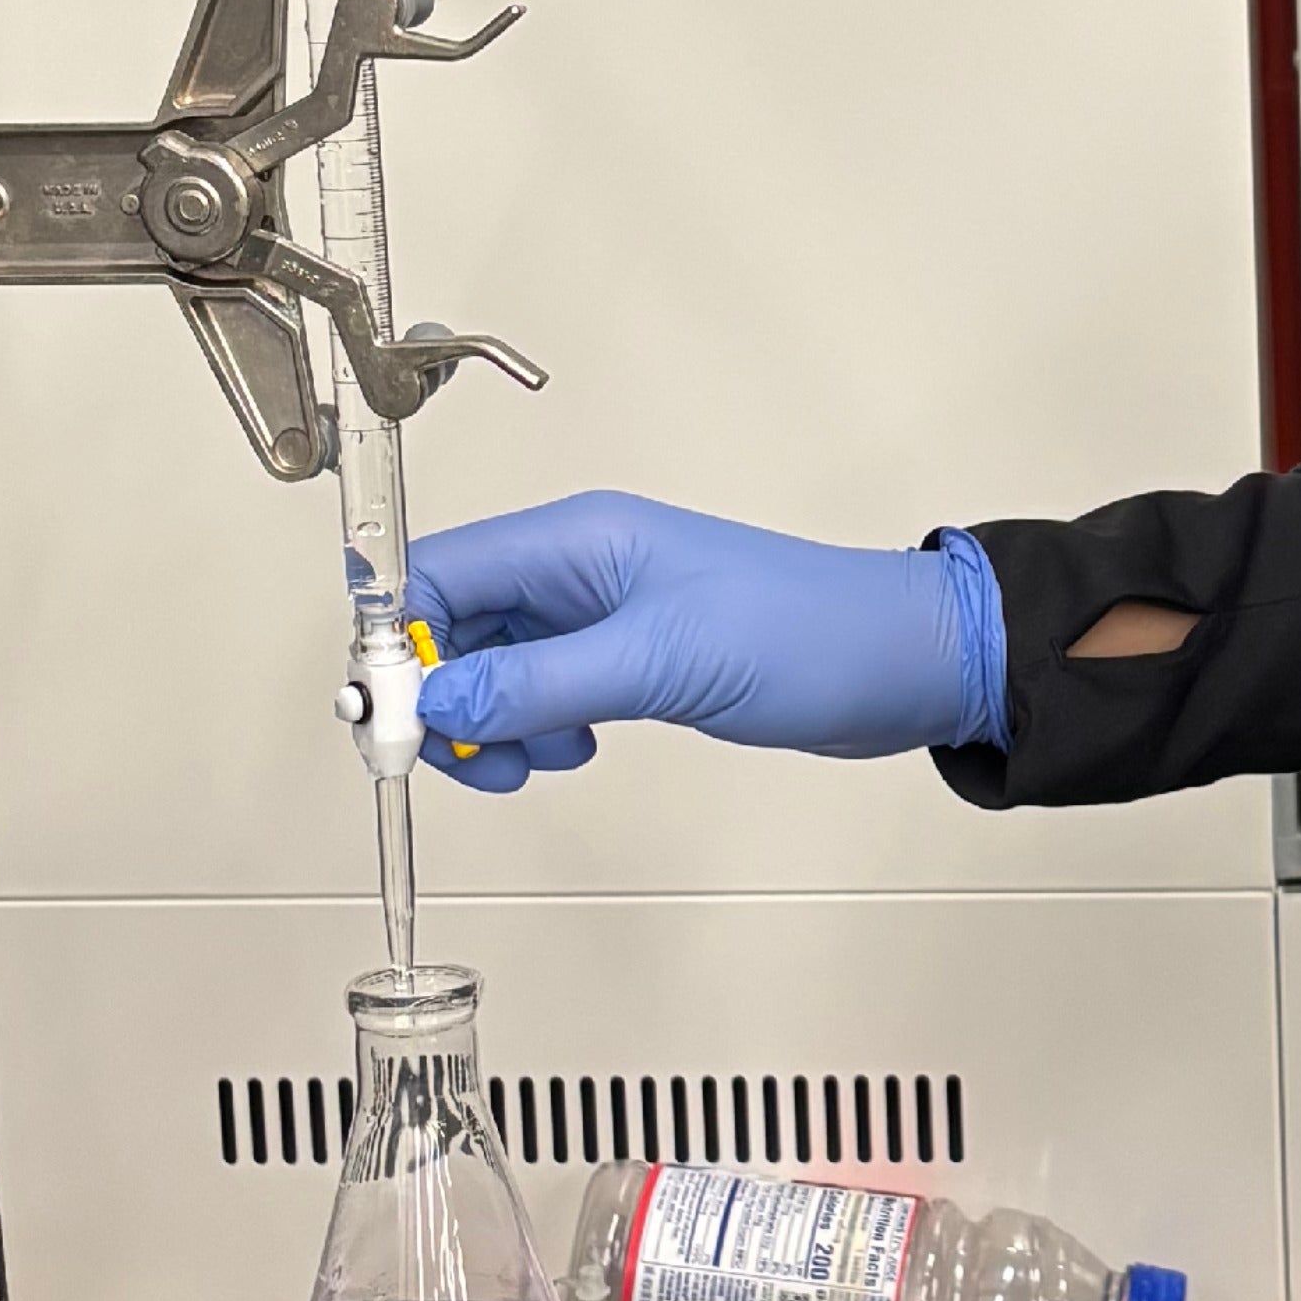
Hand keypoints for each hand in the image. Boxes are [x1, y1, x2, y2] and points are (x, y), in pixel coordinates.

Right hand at [405, 494, 992, 786]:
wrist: (902, 664)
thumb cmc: (807, 636)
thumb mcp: (657, 665)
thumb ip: (537, 683)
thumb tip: (438, 703)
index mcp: (578, 539)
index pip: (441, 572)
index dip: (404, 644)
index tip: (397, 718)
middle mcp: (581, 566)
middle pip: (458, 621)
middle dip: (446, 694)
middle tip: (465, 758)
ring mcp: (606, 611)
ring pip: (498, 662)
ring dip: (492, 719)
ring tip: (534, 761)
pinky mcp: (632, 654)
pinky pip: (545, 685)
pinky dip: (536, 724)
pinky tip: (573, 748)